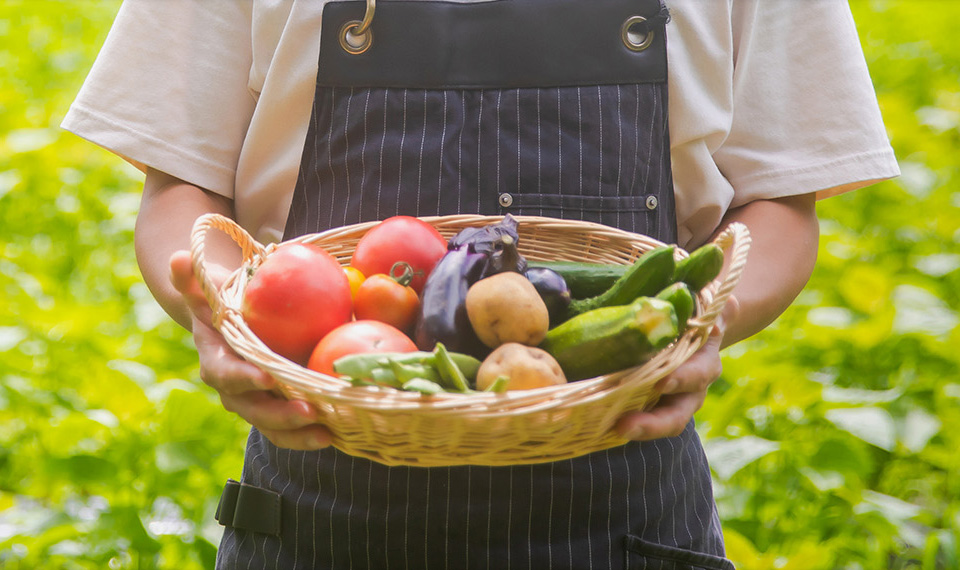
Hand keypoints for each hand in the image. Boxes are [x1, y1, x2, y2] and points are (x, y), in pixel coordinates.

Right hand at [169, 250, 332, 449]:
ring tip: (326, 434)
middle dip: (279, 414)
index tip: (266, 376)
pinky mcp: (277, 410)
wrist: (232, 325)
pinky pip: (291, 429)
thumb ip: (194, 278)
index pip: (226, 374)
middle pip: (253, 409)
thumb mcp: (210, 287)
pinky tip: (338, 433)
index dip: (244, 377)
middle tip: (308, 411)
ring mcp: (256, 403)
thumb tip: (179, 259)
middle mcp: (234, 390)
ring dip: (298, 434)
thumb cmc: (223, 301)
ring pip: (273, 427)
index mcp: (216, 362)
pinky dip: (310, 434)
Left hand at [615, 295, 739, 440]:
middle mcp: (690, 390)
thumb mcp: (706, 305)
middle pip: (676, 414)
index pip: (696, 374)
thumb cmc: (694, 313)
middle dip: (654, 423)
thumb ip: (713, 304)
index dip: (681, 379)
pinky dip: (624, 425)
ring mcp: (671, 403)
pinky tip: (600, 427)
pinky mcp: (651, 407)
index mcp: (704, 363)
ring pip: (661, 424)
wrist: (693, 328)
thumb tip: (725, 303)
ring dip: (639, 429)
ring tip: (615, 429)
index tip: (661, 382)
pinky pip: (641, 422)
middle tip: (625, 425)